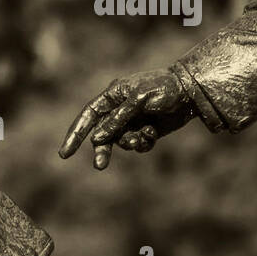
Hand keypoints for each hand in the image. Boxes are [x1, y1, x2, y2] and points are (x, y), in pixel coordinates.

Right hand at [58, 67, 195, 169]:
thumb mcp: (139, 101)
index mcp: (113, 95)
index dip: (75, 133)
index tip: (65, 153)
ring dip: (130, 143)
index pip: (88, 115)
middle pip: (102, 133)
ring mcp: (133, 120)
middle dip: (103, 149)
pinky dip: (143, 143)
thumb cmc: (164, 89)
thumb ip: (118, 119)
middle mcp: (120, 108)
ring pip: (121, 141)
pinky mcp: (146, 130)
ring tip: (143, 137)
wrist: (191, 92)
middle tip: (100, 166)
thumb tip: (97, 138)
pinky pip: (137, 144)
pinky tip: (153, 134)